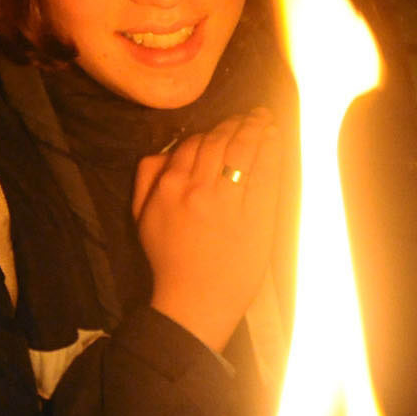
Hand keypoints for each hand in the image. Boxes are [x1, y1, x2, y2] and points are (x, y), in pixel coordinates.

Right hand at [132, 108, 281, 352]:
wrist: (193, 302)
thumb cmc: (168, 261)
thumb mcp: (141, 217)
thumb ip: (146, 178)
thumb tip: (164, 149)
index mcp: (169, 186)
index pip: (193, 144)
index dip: (212, 130)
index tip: (225, 124)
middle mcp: (198, 188)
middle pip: (220, 142)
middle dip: (237, 123)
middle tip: (251, 113)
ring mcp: (229, 201)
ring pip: (243, 150)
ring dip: (256, 128)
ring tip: (264, 118)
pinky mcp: (256, 215)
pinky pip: (265, 172)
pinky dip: (271, 149)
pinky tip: (275, 136)